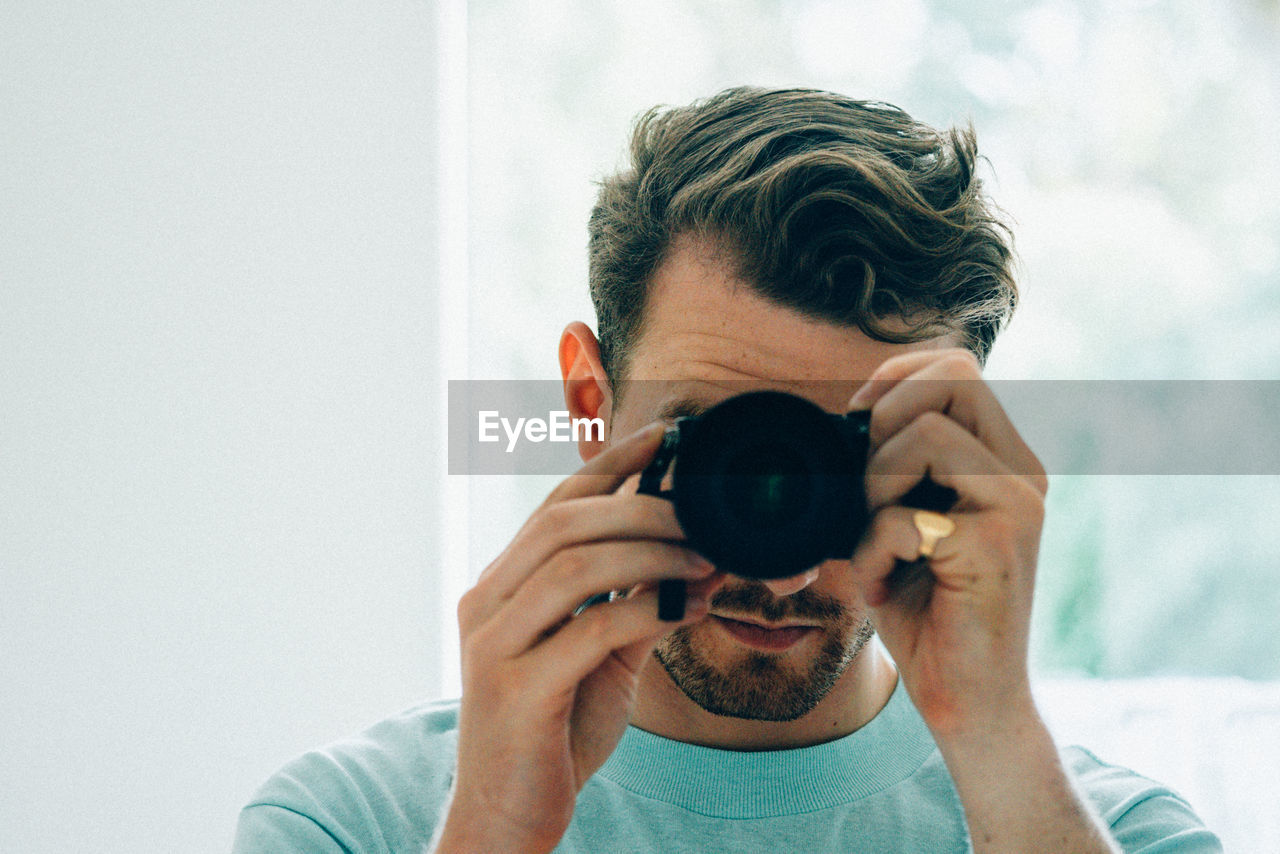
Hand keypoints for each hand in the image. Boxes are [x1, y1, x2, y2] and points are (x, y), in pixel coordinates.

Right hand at [436, 423, 723, 853]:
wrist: (506, 817)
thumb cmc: (552, 732)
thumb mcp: (600, 658)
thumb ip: (636, 606)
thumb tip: (698, 561)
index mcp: (502, 586)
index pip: (555, 505)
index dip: (610, 465)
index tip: (664, 436)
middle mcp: (487, 603)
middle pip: (564, 523)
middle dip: (642, 507)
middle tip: (703, 513)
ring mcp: (493, 644)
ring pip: (574, 565)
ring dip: (652, 554)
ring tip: (707, 558)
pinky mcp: (516, 689)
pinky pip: (589, 628)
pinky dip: (647, 609)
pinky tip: (689, 608)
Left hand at [847, 349, 1048, 737]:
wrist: (965, 698)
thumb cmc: (926, 609)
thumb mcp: (899, 521)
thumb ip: (886, 470)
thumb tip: (837, 424)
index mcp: (1002, 458)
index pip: (956, 365)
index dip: (892, 379)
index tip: (854, 427)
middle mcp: (1021, 473)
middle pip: (954, 375)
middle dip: (883, 421)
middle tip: (866, 486)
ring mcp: (1017, 506)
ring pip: (926, 434)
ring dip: (874, 486)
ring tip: (874, 540)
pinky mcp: (998, 547)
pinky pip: (907, 516)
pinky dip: (873, 550)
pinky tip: (883, 586)